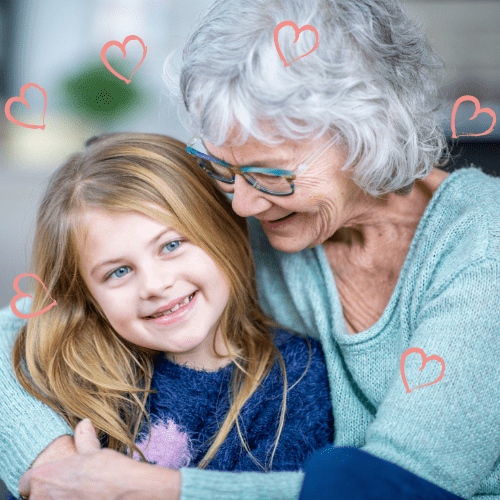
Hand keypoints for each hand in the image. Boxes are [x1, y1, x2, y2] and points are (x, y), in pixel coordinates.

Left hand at [19, 419, 180, 499]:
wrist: (125, 492)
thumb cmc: (108, 471)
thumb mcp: (93, 451)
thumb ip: (84, 438)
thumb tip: (84, 423)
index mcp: (44, 476)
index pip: (26, 482)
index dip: (37, 481)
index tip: (51, 481)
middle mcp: (42, 497)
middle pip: (36, 497)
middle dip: (48, 493)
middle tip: (68, 489)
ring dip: (58, 499)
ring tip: (77, 494)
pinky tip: (84, 498)